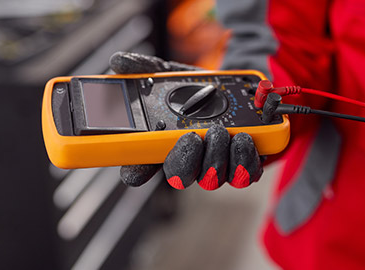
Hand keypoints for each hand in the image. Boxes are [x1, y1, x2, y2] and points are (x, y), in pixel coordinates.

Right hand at [110, 52, 263, 189]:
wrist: (232, 89)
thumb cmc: (194, 88)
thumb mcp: (169, 74)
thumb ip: (145, 69)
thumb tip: (119, 62)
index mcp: (160, 145)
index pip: (138, 168)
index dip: (135, 172)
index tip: (134, 171)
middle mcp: (185, 160)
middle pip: (178, 177)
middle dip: (185, 160)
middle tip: (192, 136)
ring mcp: (213, 165)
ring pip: (212, 178)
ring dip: (217, 156)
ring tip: (223, 131)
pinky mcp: (241, 164)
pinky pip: (244, 173)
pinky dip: (245, 157)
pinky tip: (244, 138)